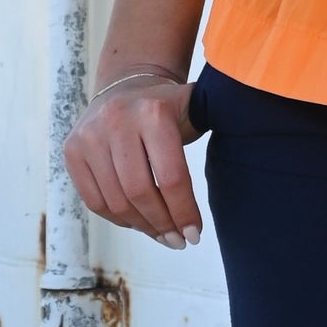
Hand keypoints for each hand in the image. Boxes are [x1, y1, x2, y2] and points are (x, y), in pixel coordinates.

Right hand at [65, 68, 203, 249]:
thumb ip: (218, 126)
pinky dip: (118, 219)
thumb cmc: (169, 108)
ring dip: (142, 227)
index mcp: (153, 113)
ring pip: (116, 201)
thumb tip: (254, 146)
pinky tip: (138, 223)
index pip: (171, 177)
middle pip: (140, 193)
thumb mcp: (195, 109)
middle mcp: (116, 121)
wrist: (127, 85)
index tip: (195, 234)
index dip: (185, 212)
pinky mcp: (71, 150)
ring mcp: (89, 136)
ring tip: (162, 236)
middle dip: (163, 225)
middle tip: (179, 241)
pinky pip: (94, 200)